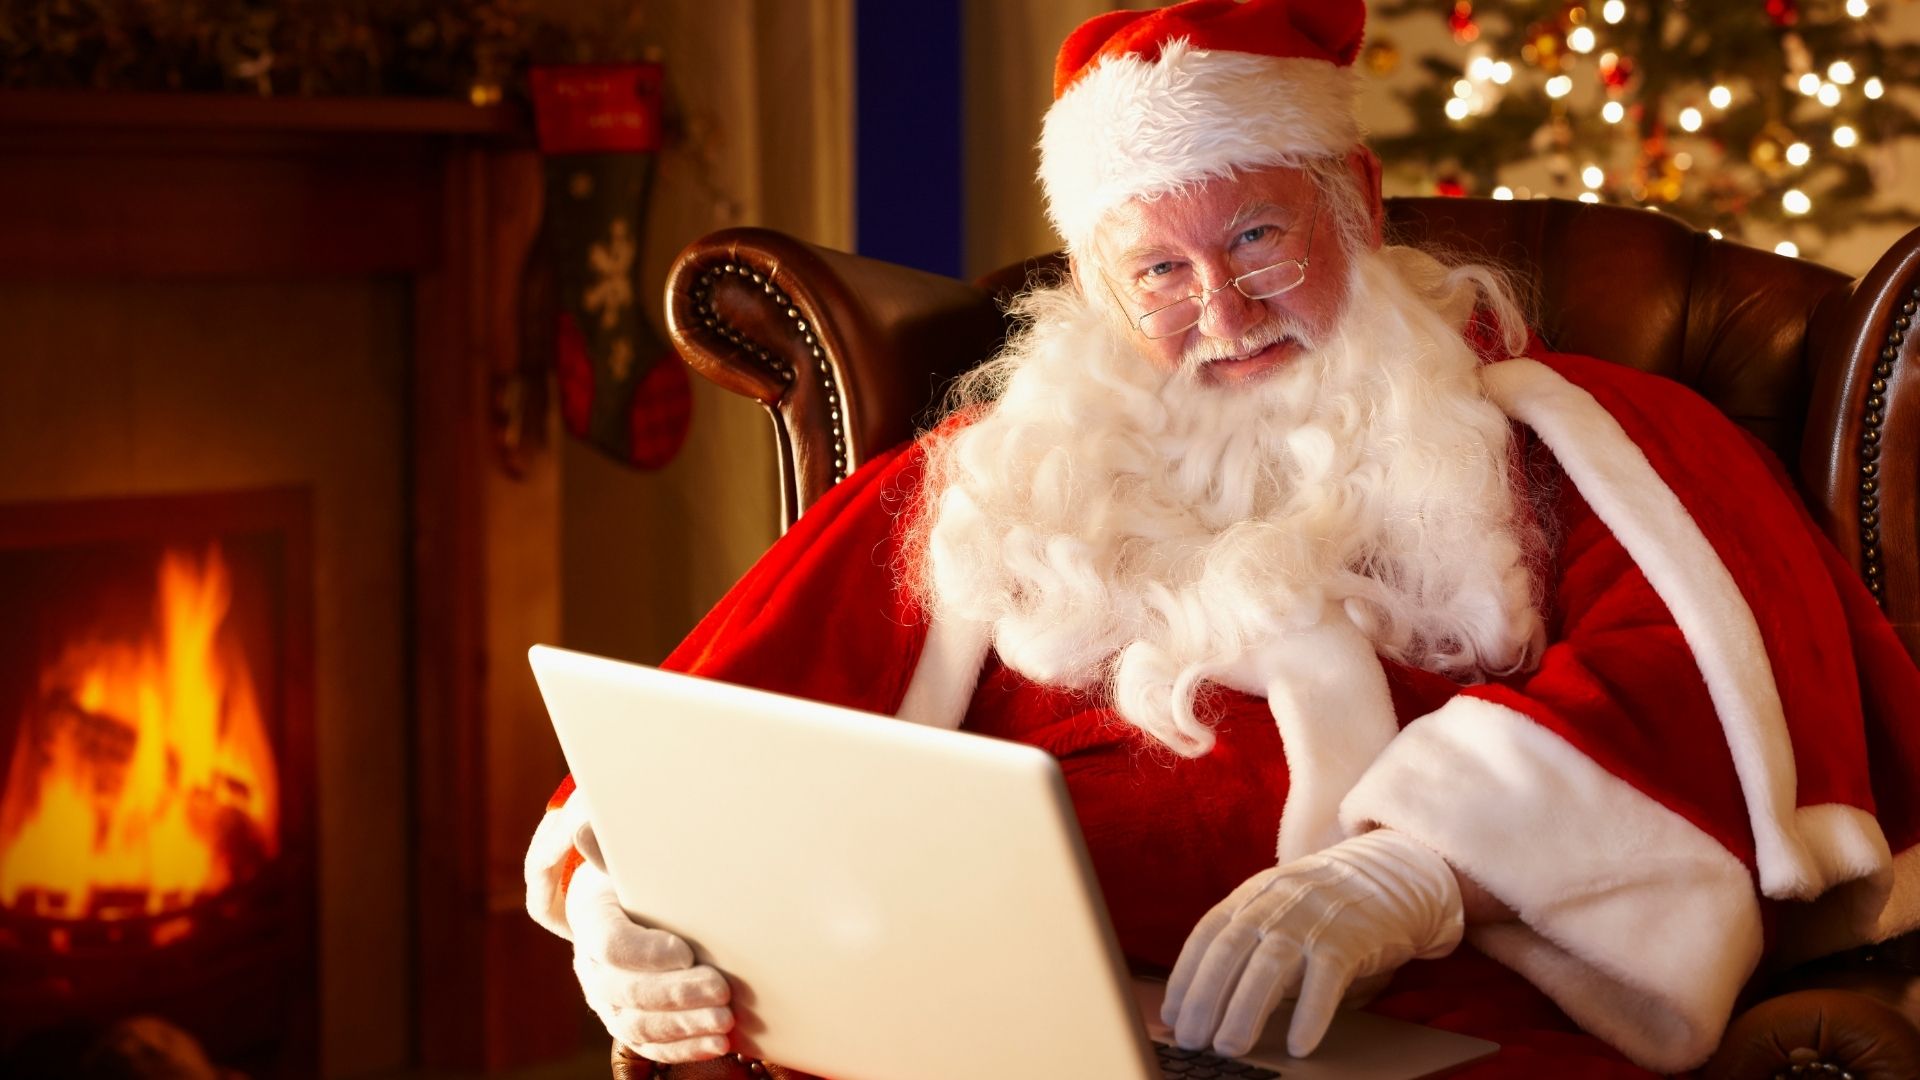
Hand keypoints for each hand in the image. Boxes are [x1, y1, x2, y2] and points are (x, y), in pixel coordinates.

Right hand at [567, 824, 733, 1062]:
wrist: (642, 894)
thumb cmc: (647, 865)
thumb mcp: (636, 847)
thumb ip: (619, 842)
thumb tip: (585, 821)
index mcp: (590, 914)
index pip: (610, 943)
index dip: (645, 953)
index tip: (687, 952)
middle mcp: (590, 961)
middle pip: (625, 990)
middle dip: (675, 994)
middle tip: (722, 990)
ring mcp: (606, 995)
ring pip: (637, 1023)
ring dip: (683, 1026)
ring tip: (725, 1021)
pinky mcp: (628, 1018)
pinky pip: (648, 1044)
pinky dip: (684, 1048)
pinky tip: (718, 1041)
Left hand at [1161, 829, 1463, 1058]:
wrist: (1389, 874)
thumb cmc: (1323, 905)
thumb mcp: (1277, 907)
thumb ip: (1248, 939)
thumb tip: (1208, 998)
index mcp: (1252, 894)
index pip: (1207, 934)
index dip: (1185, 975)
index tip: (1172, 1014)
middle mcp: (1277, 903)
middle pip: (1230, 951)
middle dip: (1205, 998)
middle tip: (1192, 1039)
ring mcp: (1313, 919)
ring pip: (1270, 966)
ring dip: (1245, 1010)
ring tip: (1230, 1047)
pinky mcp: (1350, 939)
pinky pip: (1326, 979)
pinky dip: (1309, 1013)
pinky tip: (1297, 1045)